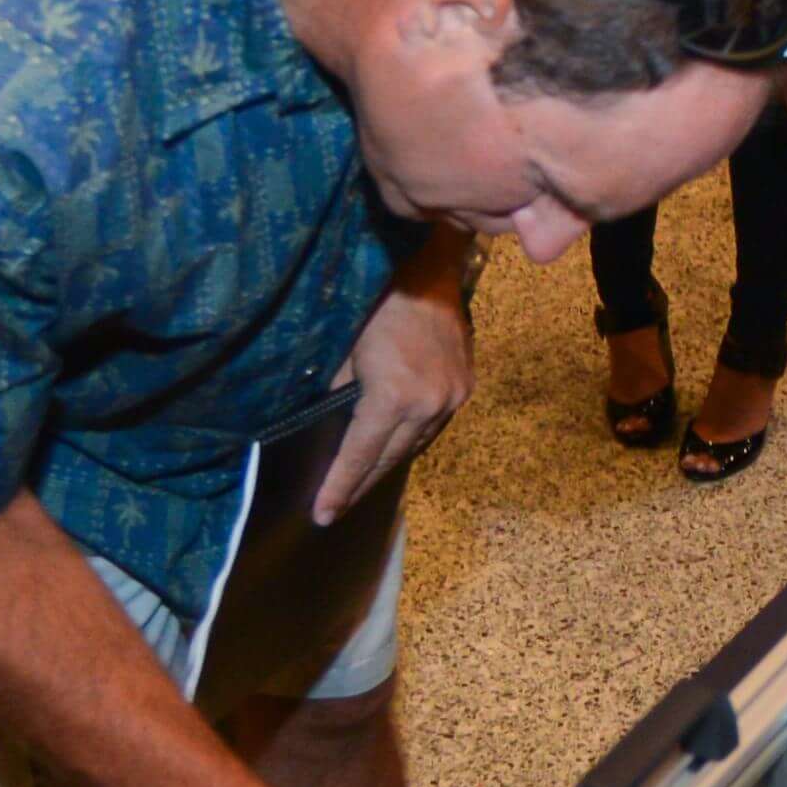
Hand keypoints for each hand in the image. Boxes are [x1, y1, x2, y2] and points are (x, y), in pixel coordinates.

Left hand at [321, 285, 473, 516]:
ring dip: (386, 464)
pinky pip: (432, 427)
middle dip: (360, 485)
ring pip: (414, 446)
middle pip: (388, 459)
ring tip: (360, 482)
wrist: (427, 270)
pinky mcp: (464, 387)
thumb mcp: (343, 352)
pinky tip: (392, 446)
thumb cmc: (375, 303)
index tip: (322, 515)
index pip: (360, 456)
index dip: (339, 488)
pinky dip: (409, 440)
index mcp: (393, 398)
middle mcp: (428, 405)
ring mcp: (452, 397)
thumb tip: (332, 426)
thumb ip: (338, 395)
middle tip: (334, 508)